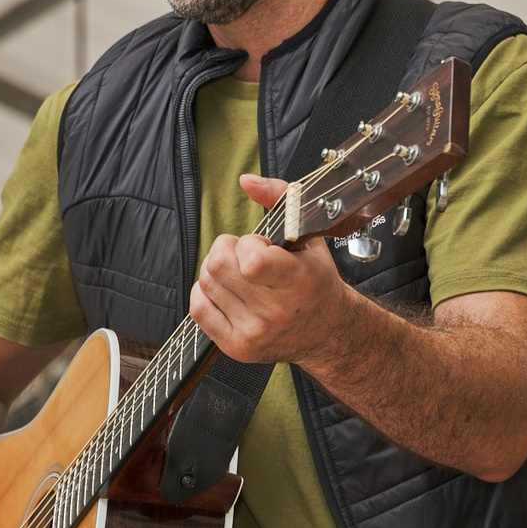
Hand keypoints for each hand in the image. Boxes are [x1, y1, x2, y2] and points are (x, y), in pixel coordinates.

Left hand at [188, 174, 356, 367]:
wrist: (327, 331)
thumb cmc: (316, 281)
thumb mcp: (309, 235)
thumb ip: (280, 198)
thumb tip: (246, 181)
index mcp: (299, 282)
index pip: (251, 262)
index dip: (247, 245)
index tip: (261, 246)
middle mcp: (277, 312)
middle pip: (218, 266)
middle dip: (227, 250)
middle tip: (245, 255)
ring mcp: (254, 332)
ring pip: (206, 283)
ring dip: (218, 270)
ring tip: (241, 273)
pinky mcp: (237, 347)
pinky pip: (198, 308)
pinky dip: (206, 292)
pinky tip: (228, 290)